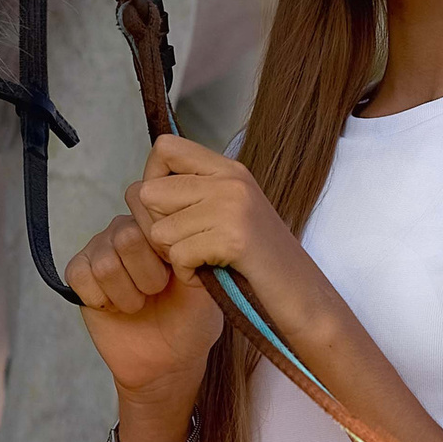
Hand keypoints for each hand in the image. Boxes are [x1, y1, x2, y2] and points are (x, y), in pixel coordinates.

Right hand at [63, 206, 224, 420]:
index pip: (150, 208)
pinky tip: (115, 306)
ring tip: (139, 302)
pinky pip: (81, 276)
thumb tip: (181, 231)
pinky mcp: (79, 273)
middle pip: (127, 236)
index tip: (176, 271)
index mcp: (160, 225)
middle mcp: (127, 229)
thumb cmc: (191, 320)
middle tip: (157, 291)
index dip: (163, 245)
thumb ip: (197, 251)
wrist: (167, 361)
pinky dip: (101, 300)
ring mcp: (100, 249)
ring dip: (127, 294)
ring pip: (105, 262)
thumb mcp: (207, 284)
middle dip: (148, 276)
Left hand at [124, 136, 305, 307]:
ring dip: (173, 256)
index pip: (165, 147)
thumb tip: (141, 189)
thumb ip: (195, 192)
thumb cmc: (259, 260)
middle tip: (187, 245)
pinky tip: (210, 276)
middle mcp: (230, 180)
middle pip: (150, 193)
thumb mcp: (231, 211)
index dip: (152, 178)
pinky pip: (178, 256)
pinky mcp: (233, 238)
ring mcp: (233, 207)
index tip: (169, 209)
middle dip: (158, 227)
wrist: (301, 294)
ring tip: (204, 261)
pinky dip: (187, 275)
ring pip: (158, 230)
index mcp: (229, 169)